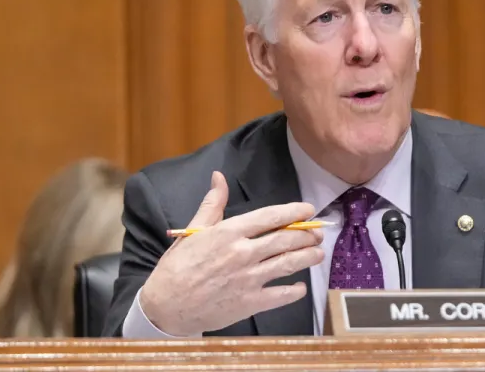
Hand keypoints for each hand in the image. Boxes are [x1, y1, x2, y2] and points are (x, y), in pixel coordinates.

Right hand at [140, 171, 323, 335]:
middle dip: (307, 234)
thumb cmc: (178, 267)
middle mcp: (242, 253)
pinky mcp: (250, 303)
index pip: (270, 217)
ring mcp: (248, 279)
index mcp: (229, 233)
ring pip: (289, 264)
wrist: (166, 307)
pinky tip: (300, 287)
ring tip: (318, 253)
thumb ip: (212, 204)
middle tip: (317, 233)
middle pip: (285, 239)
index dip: (294, 211)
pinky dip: (295, 291)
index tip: (308, 209)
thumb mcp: (193, 231)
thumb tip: (218, 177)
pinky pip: (281, 295)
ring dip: (308, 257)